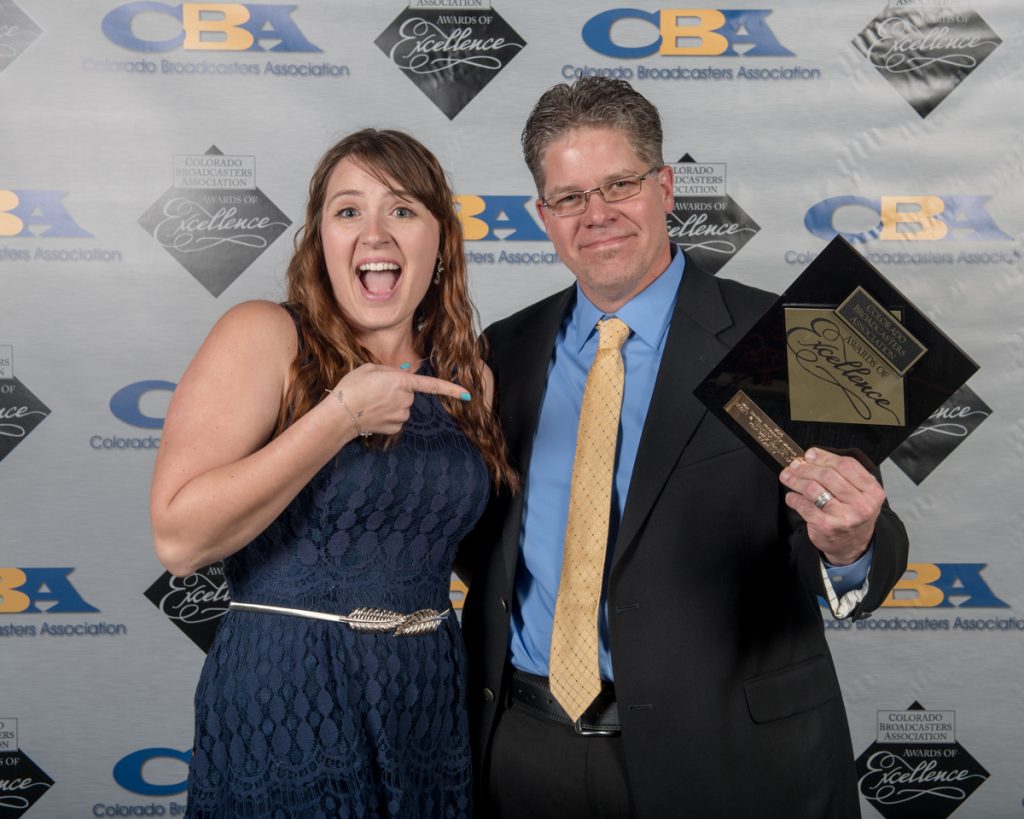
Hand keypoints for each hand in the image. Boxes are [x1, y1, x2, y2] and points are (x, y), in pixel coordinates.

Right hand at [329, 364, 469, 435]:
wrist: (339, 414)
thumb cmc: (351, 387)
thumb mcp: (369, 368)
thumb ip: (390, 371)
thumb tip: (405, 375)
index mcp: (401, 381)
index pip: (432, 385)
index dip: (451, 389)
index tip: (468, 394)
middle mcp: (405, 399)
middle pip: (409, 394)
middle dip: (397, 391)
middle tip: (375, 390)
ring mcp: (401, 415)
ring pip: (402, 407)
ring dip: (391, 404)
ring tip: (371, 402)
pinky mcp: (395, 427)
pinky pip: (396, 419)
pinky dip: (387, 416)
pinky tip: (372, 414)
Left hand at [779, 448, 883, 564]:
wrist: (852, 545)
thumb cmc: (853, 513)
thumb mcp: (860, 493)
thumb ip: (844, 474)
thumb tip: (812, 456)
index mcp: (872, 491)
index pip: (847, 465)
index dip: (824, 456)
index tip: (810, 454)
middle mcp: (861, 505)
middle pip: (827, 475)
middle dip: (806, 467)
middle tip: (795, 465)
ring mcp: (843, 517)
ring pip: (813, 489)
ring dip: (796, 480)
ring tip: (787, 476)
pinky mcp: (826, 527)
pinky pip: (804, 506)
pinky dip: (793, 498)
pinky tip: (791, 495)